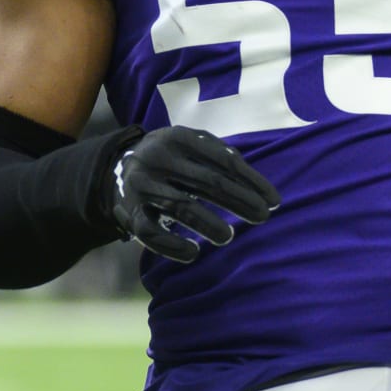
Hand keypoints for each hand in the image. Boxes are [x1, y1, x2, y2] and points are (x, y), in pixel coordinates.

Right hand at [107, 126, 280, 262]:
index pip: (224, 161)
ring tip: (228, 237)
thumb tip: (256, 184)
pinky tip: (193, 253)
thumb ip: (220, 156)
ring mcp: (141, 185)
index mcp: (178, 137)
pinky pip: (151, 234)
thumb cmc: (171, 159)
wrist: (116, 170)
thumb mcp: (190, 145)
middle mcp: (157, 158)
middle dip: (240, 201)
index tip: (274, 200)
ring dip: (208, 224)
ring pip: (181, 207)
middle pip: (207, 183)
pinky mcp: (129, 212)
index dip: (252, 181)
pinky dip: (173, 246)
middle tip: (263, 217)